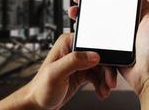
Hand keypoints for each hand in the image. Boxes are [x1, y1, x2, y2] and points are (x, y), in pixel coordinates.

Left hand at [0, 33, 116, 109]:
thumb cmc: (40, 89)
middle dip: (107, 70)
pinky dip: (101, 84)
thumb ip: (74, 61)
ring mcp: (79, 62)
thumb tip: (94, 55)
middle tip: (110, 82)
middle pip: (100, 56)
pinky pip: (98, 75)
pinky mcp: (82, 72)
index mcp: (68, 43)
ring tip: (105, 90)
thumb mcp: (55, 73)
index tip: (110, 66)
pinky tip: (101, 91)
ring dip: (105, 79)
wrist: (38, 105)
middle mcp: (75, 50)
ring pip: (101, 67)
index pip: (92, 44)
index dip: (104, 54)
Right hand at [69, 0, 148, 108]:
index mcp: (142, 12)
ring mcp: (120, 34)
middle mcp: (130, 21)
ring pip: (100, 19)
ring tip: (75, 10)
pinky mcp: (112, 45)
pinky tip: (79, 27)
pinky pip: (98, 35)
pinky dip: (87, 31)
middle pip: (108, 6)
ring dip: (87, 14)